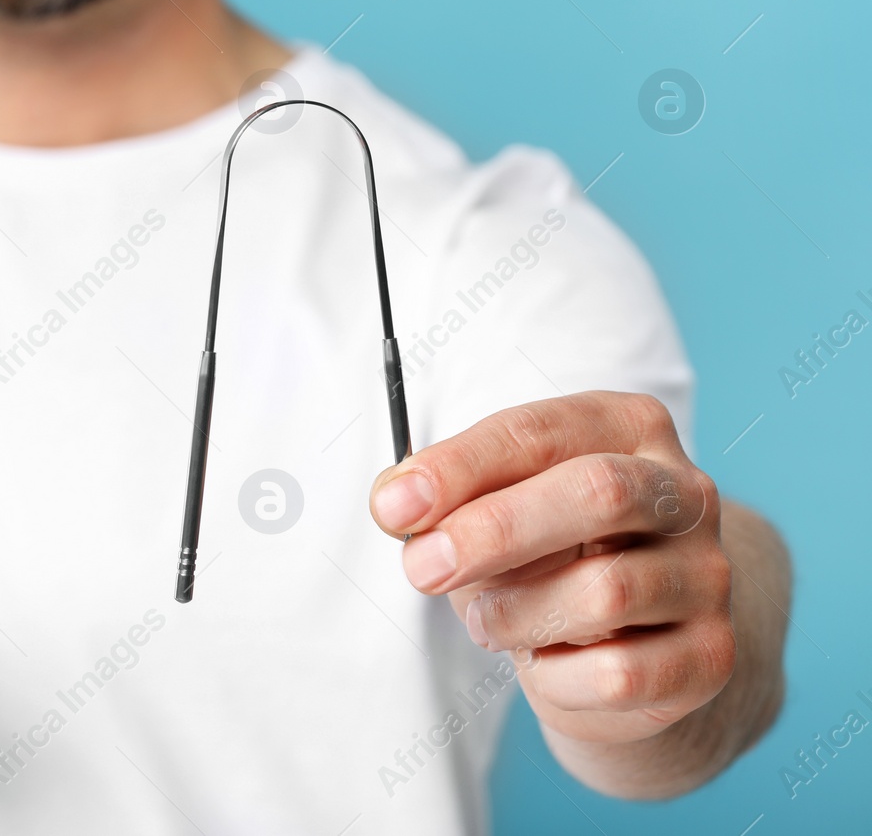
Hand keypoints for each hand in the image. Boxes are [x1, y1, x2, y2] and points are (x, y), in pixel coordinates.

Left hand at [369, 391, 734, 744]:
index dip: (460, 467)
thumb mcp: (489, 509)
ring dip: (516, 613)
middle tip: (423, 567)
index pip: (540, 432)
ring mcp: (707, 575)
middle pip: (598, 492)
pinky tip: (543, 662)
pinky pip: (619, 673)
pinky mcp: (710, 656)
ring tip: (487, 620)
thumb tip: (395, 503)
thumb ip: (443, 498)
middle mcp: (685, 493)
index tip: (394, 506)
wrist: (630, 646)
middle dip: (494, 531)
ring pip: (605, 590)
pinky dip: (555, 676)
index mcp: (627, 428)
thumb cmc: (546, 556)